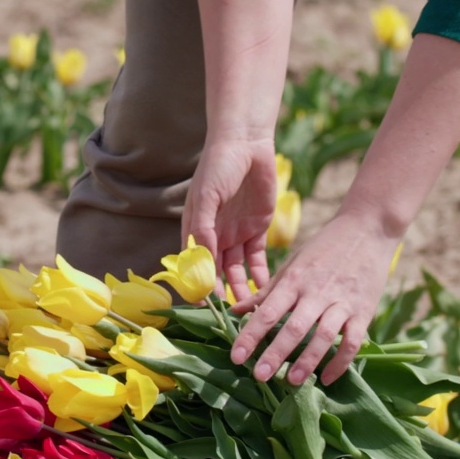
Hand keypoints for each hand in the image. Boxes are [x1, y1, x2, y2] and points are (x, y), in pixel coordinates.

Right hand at [182, 139, 276, 304]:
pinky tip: (264, 291)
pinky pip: (257, 259)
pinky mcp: (257, 229)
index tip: (205, 304)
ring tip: (248, 309)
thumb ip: (204, 228)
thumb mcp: (207, 196)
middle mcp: (215, 235)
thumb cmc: (218, 166)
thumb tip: (202, 260)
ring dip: (241, 288)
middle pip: (216, 271)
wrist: (246, 144)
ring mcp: (236, 233)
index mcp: (196, 228)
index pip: (195, 263)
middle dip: (222, 293)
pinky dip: (260, 275)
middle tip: (230, 315)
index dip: (199, 284)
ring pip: (237, 269)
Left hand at [228, 211, 397, 385]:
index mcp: (293, 279)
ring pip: (324, 336)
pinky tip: (328, 378)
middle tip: (260, 376)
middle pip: (294, 327)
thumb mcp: (291, 264)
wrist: (367, 228)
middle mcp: (316, 292)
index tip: (236, 357)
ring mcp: (342, 302)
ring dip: (308, 361)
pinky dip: (341, 362)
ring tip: (292, 381)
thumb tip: (233, 310)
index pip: (267, 311)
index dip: (250, 336)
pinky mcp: (364, 310)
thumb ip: (265, 291)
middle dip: (275, 353)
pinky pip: (352, 341)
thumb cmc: (323, 247)